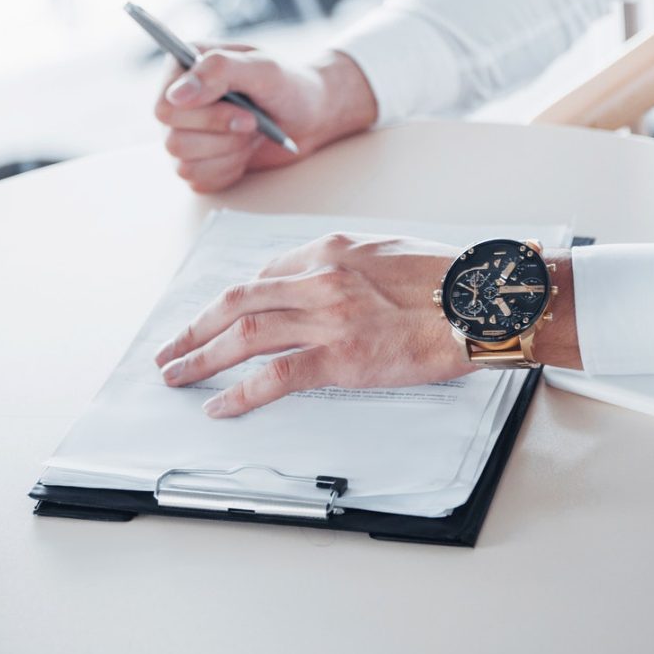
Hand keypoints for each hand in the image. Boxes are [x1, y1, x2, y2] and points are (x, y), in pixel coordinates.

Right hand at [154, 45, 376, 192]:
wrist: (310, 116)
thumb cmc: (288, 85)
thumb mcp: (263, 67)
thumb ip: (219, 70)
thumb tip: (176, 94)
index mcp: (184, 68)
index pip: (164, 105)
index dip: (201, 116)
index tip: (243, 111)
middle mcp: (177, 101)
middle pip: (172, 139)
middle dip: (222, 135)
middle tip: (253, 121)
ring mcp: (183, 133)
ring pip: (184, 163)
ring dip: (228, 152)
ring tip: (250, 133)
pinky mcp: (196, 161)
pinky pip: (197, 180)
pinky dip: (228, 169)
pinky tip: (244, 151)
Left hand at [154, 233, 475, 416]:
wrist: (482, 300)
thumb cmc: (445, 279)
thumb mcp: (387, 251)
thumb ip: (347, 264)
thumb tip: (321, 283)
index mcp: (331, 250)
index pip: (264, 274)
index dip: (231, 300)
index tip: (215, 318)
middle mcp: (320, 277)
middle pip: (238, 300)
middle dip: (196, 326)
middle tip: (171, 348)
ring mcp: (328, 316)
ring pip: (245, 333)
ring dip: (202, 355)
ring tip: (177, 374)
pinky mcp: (342, 355)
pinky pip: (277, 375)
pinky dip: (241, 391)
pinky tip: (220, 404)